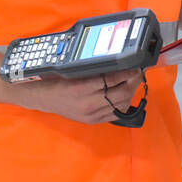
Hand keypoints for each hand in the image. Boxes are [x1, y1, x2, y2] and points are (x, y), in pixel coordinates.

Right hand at [8, 67, 145, 124]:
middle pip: (121, 93)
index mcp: (81, 87)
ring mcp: (90, 114)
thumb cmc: (57, 79)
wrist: (42, 97)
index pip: (112, 79)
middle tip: (139, 72)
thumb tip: (117, 61)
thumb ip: (94, 67)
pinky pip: (115, 114)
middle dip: (134, 82)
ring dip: (131, 92)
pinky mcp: (92, 121)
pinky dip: (124, 104)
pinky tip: (126, 95)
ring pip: (121, 104)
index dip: (128, 72)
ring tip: (133, 81)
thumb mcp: (73, 69)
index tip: (136, 65)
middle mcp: (87, 103)